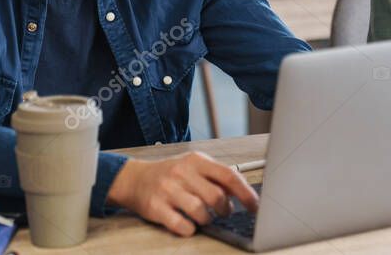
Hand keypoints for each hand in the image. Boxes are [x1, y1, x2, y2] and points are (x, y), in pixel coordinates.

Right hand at [107, 152, 258, 235]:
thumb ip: (216, 177)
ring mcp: (168, 190)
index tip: (255, 206)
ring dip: (207, 220)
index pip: (228, 175)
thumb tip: (241, 192)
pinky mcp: (156, 207)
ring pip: (200, 211)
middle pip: (216, 197)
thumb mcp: (194, 167)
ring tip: (204, 217)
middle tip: (224, 212)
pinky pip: (181, 225)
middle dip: (225, 210)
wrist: (135, 179)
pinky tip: (189, 224)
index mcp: (196, 161)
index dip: (245, 193)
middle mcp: (182, 173)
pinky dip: (189, 229)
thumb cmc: (170, 174)